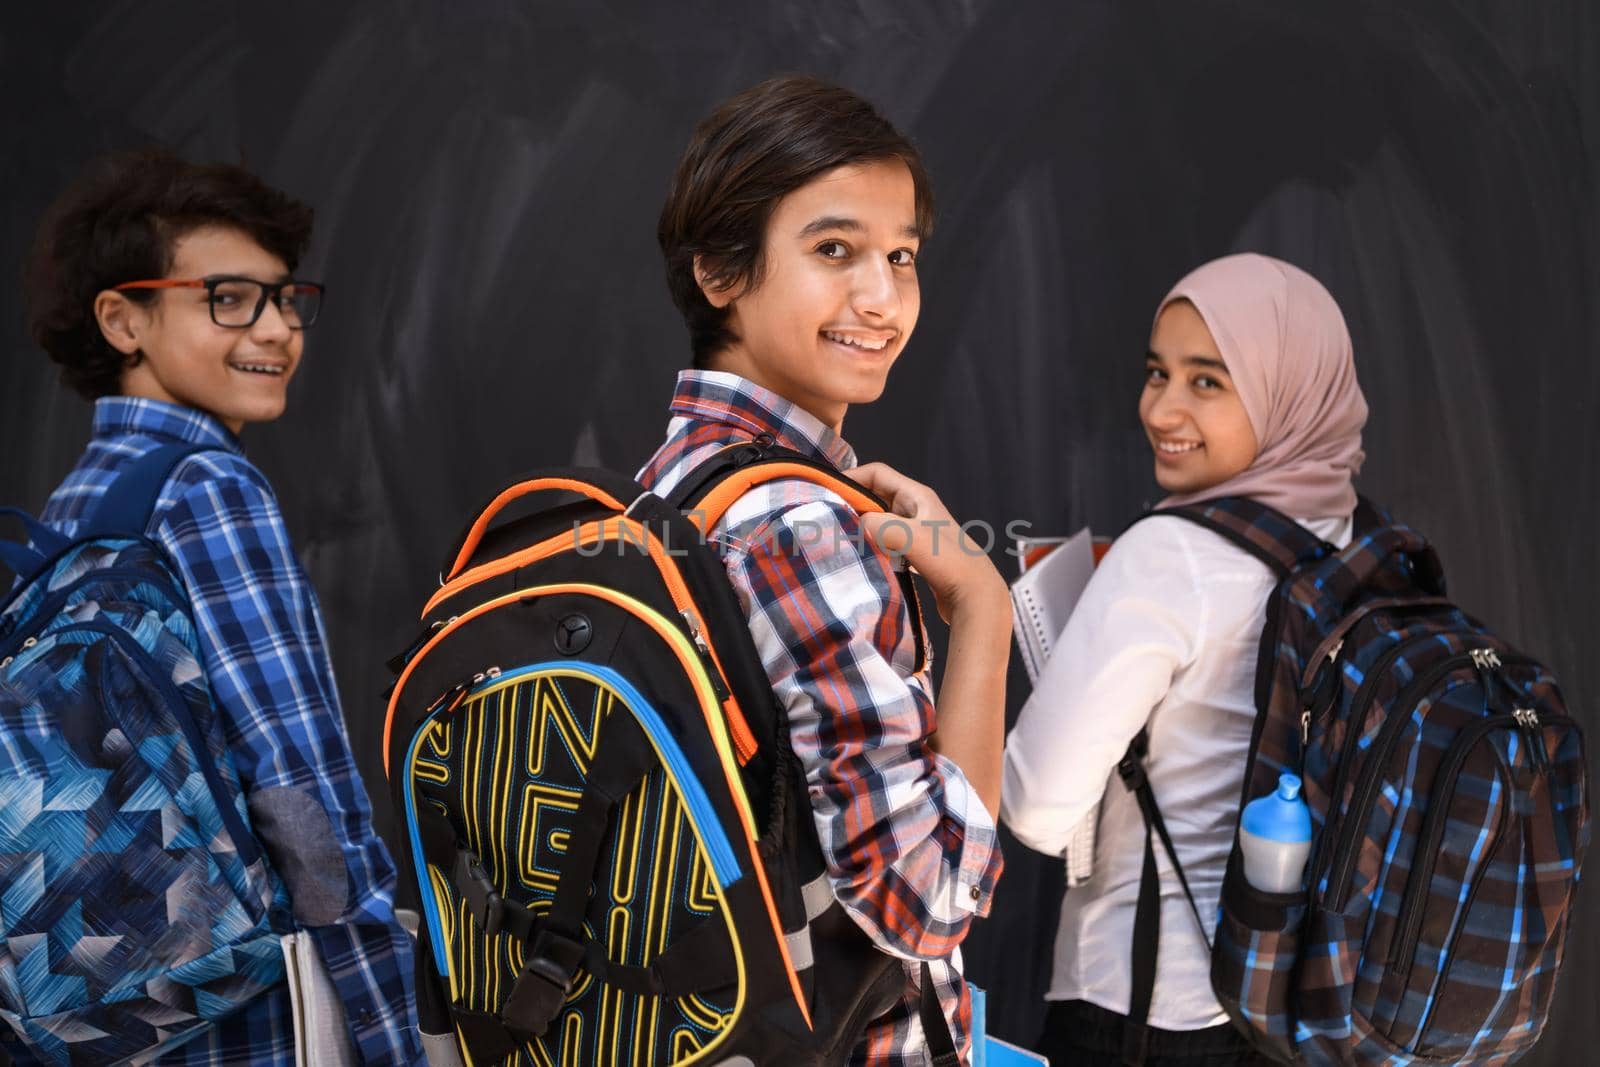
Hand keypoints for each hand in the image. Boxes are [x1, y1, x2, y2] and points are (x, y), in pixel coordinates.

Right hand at [844, 461, 1007, 623]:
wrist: (976, 598)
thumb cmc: (951, 564)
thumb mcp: (912, 538)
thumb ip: (881, 525)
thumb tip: (857, 523)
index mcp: (918, 496)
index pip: (877, 473)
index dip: (851, 477)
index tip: (828, 492)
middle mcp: (917, 509)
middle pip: (875, 497)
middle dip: (852, 505)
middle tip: (829, 519)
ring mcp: (917, 532)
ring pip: (879, 522)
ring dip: (861, 528)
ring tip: (841, 540)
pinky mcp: (916, 554)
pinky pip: (886, 543)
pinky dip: (872, 547)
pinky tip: (863, 560)